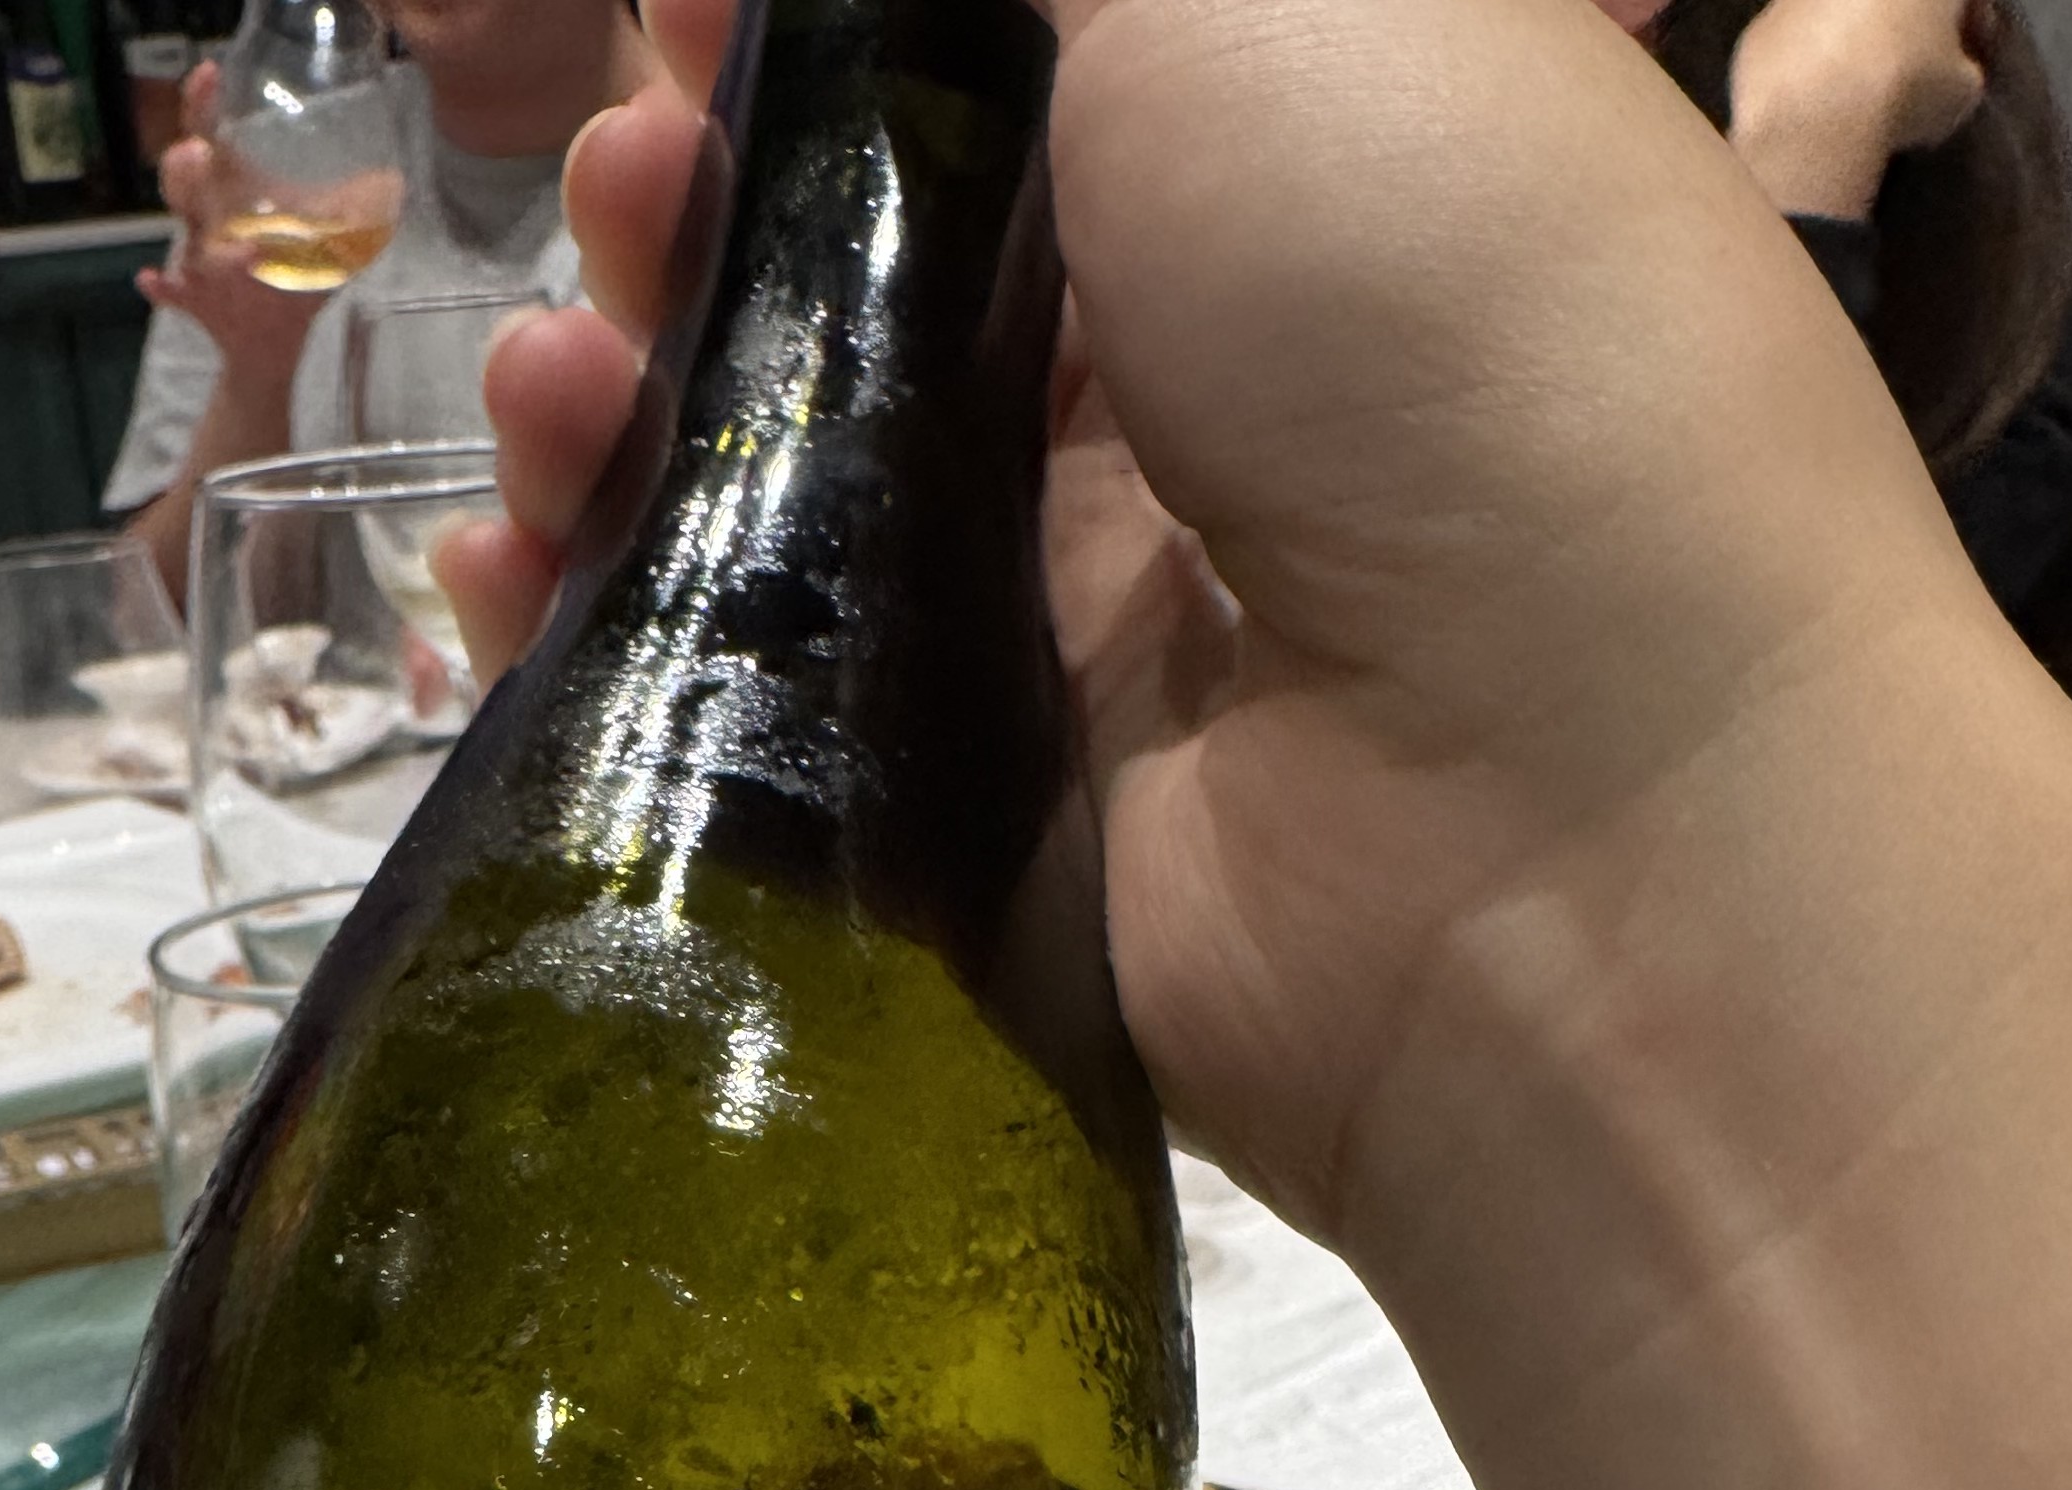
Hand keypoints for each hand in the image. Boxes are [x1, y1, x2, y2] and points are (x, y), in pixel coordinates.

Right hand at [137, 62, 322, 390]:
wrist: (270, 347)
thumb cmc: (291, 277)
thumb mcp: (325, 242)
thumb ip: (350, 212)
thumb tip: (393, 185)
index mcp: (233, 192)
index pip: (210, 136)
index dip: (204, 105)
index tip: (210, 75)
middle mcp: (209, 220)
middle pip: (186, 183)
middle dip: (188, 169)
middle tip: (201, 154)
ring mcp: (199, 261)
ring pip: (186, 238)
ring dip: (199, 236)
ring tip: (234, 243)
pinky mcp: (196, 301)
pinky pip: (170, 292)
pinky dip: (162, 288)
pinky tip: (152, 280)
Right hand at [446, 0, 1988, 1246]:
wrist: (1564, 819)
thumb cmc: (1455, 313)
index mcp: (1281, 144)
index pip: (985, 72)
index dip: (812, 37)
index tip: (696, 13)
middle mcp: (1181, 377)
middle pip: (849, 267)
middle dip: (689, 196)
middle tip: (628, 186)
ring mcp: (1074, 618)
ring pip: (773, 487)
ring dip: (618, 401)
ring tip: (554, 372)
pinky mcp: (986, 826)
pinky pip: (754, 717)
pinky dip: (604, 635)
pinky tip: (507, 570)